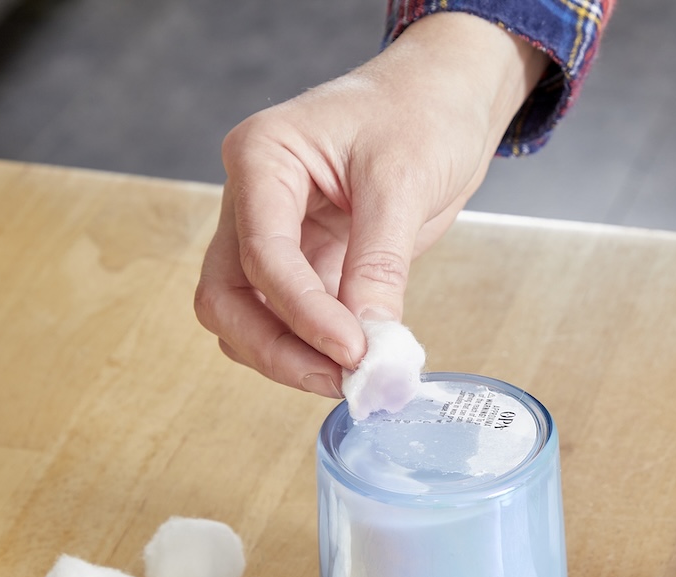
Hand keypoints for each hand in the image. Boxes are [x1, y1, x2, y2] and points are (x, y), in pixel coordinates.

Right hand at [194, 13, 545, 394]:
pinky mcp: (307, 263)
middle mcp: (254, 199)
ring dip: (290, 357)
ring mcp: (275, 234)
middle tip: (340, 379)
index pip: (262, 254)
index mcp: (262, 157)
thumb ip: (380, 264)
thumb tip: (372, 344)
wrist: (447, 99)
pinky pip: (290, 320)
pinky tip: (357, 364)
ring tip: (355, 377)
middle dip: (277, 348)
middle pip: (229, 296)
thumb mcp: (404, 181)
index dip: (303, 313)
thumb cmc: (422, 110)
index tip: (353, 350)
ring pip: (247, 317)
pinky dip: (314, 349)